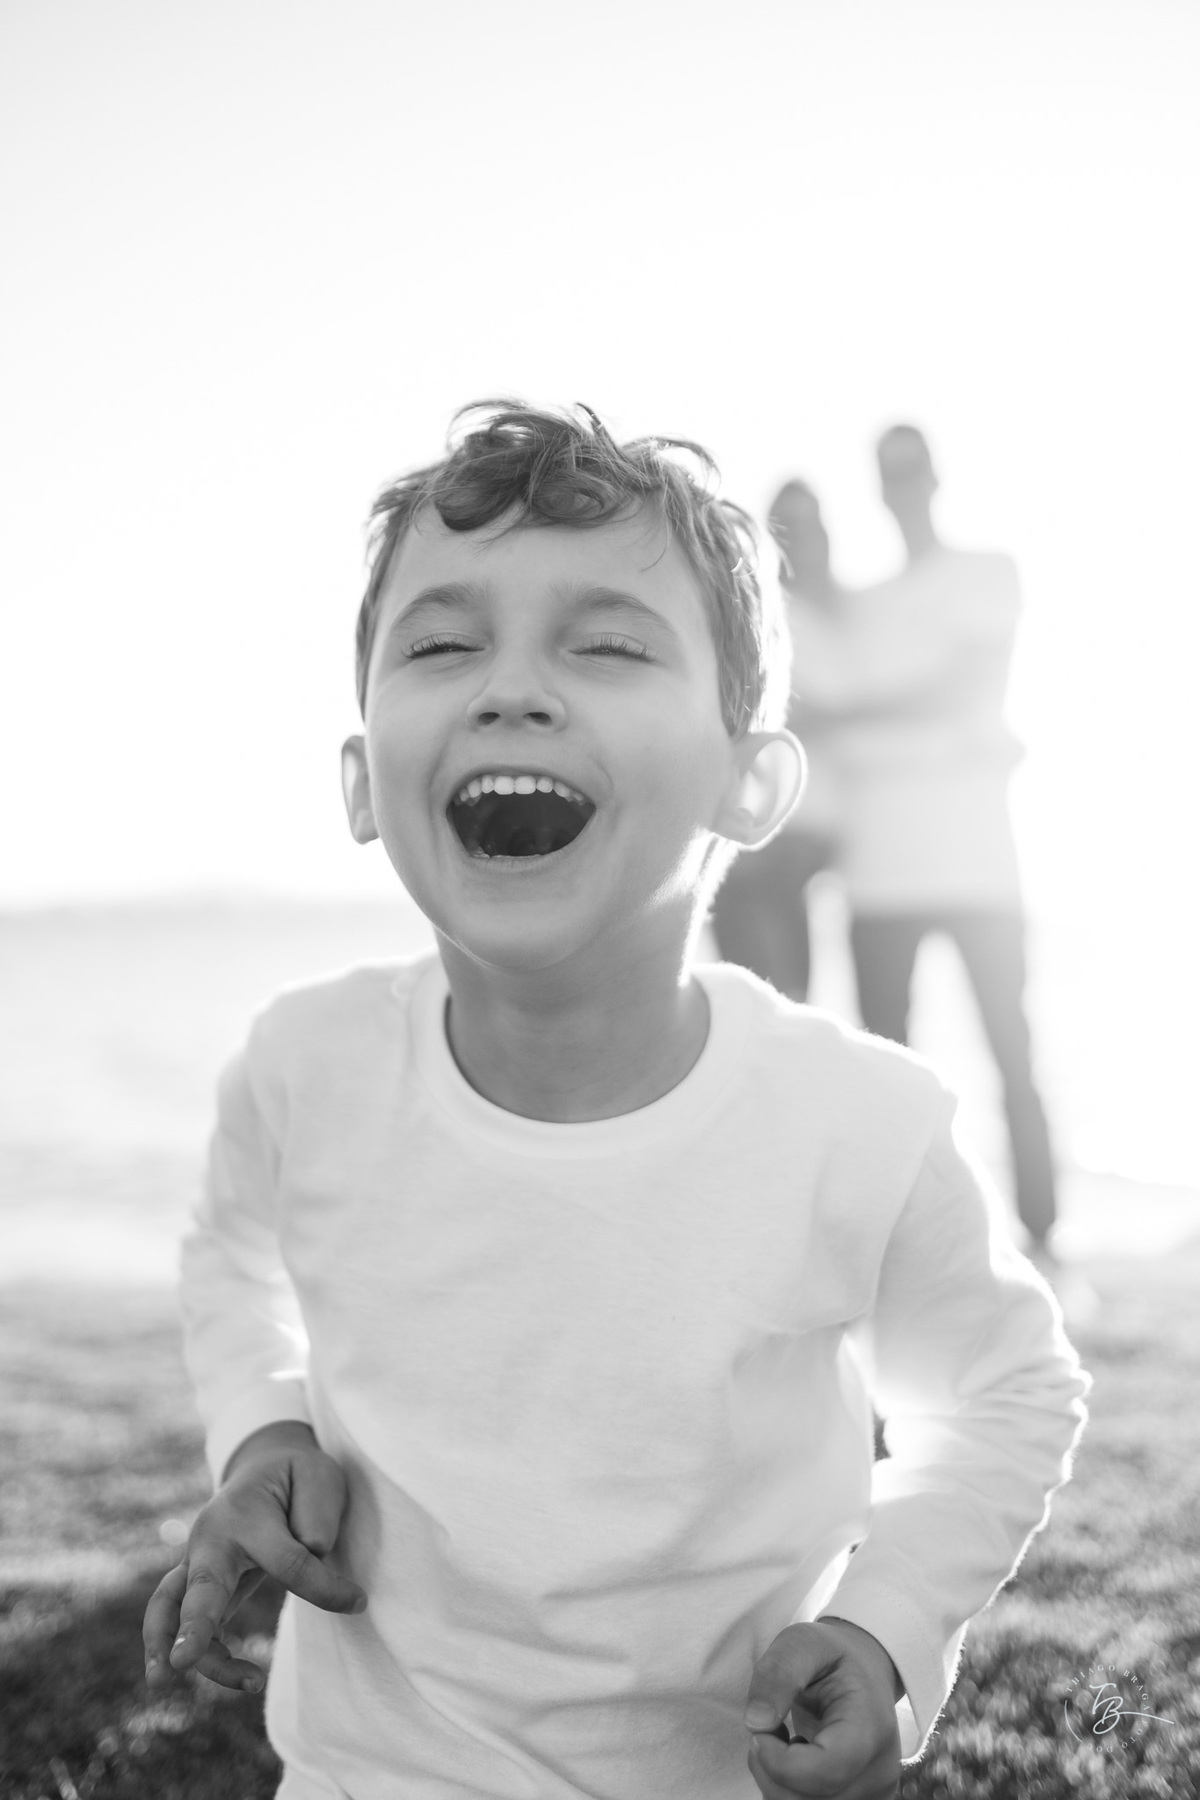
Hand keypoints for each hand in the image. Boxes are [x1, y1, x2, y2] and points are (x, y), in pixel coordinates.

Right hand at [143, 1421, 365, 1693]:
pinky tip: (207, 1676)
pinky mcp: (193, 1586)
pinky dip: (186, 1650)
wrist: (261, 1468)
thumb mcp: (318, 1475)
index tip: (358, 1601)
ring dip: (173, 1645)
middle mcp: (210, 1540)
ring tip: (176, 1680)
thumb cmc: (296, 1476)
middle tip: (182, 1661)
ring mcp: (194, 1563)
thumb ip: (317, 1515)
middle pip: (200, 1586)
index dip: (325, 1588)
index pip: (288, 1561)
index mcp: (246, 1514)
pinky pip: (174, 1621)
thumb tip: (311, 1556)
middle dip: (192, 1625)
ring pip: (168, 1608)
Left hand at [744, 1618, 901, 1797]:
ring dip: (778, 1781)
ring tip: (783, 1742)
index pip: (823, 1772)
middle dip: (771, 1769)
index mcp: (870, 1727)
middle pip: (810, 1799)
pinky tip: (796, 1760)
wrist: (865, 1673)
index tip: (761, 1731)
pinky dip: (789, 1790)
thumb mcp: (801, 1643)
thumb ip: (777, 1673)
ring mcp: (873, 1794)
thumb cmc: (832, 1656)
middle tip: (768, 1729)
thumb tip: (755, 1722)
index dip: (778, 1761)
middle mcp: (879, 1771)